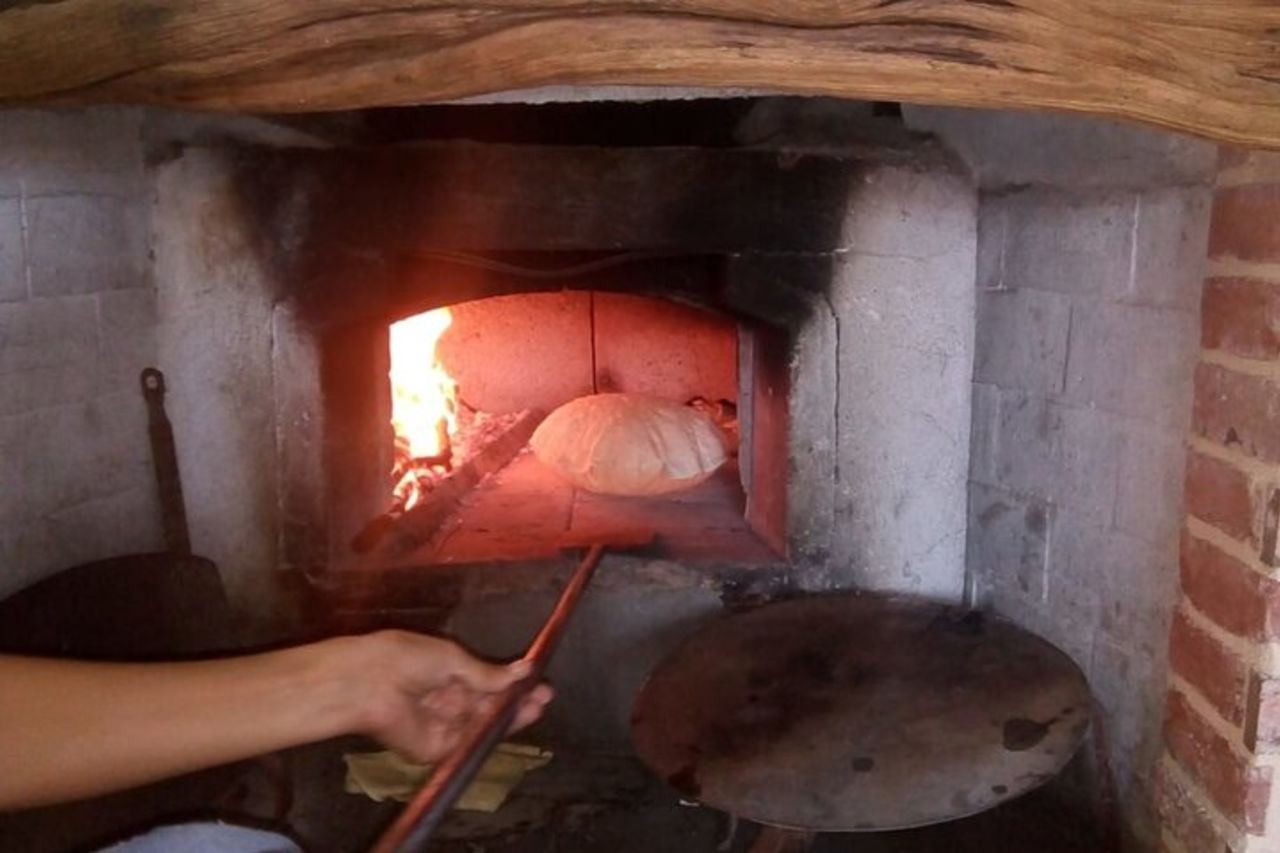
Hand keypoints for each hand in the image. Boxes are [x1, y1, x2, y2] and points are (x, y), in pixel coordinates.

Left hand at [336, 630, 552, 762]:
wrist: (369, 683)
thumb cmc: (406, 658)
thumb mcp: (453, 658)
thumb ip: (487, 673)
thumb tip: (523, 670)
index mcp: (446, 674)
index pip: (485, 681)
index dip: (510, 682)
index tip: (536, 677)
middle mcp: (447, 701)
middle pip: (488, 705)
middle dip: (516, 700)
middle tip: (544, 695)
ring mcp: (444, 726)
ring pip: (483, 724)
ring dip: (511, 715)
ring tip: (539, 704)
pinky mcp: (438, 748)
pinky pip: (470, 741)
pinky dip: (493, 732)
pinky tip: (517, 718)